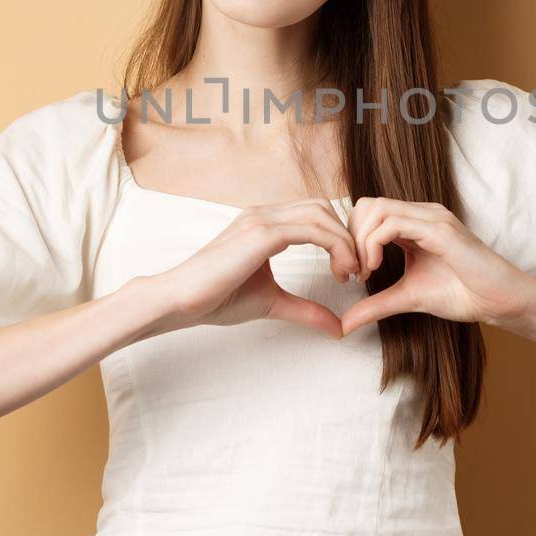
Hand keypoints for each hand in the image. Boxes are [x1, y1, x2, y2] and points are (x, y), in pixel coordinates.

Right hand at [150, 199, 361, 338]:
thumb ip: (306, 310)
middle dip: (346, 235)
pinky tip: (340, 272)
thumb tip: (338, 328)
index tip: (347, 270)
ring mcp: (262, 220)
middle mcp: (264, 214)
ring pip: (321, 214)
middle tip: (355, 269)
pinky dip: (335, 246)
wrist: (181, 300)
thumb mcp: (272, 303)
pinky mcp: (262, 233)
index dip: (338, 237)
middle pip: (323, 207)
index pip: (314, 215)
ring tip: (350, 272)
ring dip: (345, 241)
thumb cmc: (217, 299)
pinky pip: (312, 229)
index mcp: (264, 224)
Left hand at [337, 197, 535, 337]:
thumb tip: (344, 323)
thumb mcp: (408, 298)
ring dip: (359, 240)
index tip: (352, 273)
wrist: (500, 301)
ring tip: (364, 271)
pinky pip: (393, 224)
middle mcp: (422, 214)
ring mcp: (432, 218)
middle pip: (367, 204)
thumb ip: (376, 304)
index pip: (368, 212)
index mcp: (414, 223)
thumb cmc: (463, 294)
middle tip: (352, 272)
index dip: (351, 238)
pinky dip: (373, 244)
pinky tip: (375, 268)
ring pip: (377, 209)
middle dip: (350, 237)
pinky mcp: (440, 230)